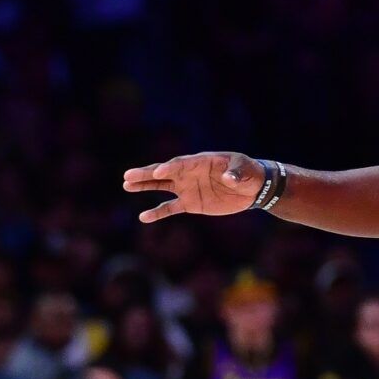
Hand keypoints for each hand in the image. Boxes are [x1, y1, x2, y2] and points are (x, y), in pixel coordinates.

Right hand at [123, 153, 263, 221]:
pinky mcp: (190, 203)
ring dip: (144, 186)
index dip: (169, 168)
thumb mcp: (245, 169)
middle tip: (127, 176)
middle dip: (146, 174)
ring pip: (161, 186)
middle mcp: (189, 173)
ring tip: (126, 185)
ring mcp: (187, 188)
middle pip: (164, 173)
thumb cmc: (249, 173)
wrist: (252, 188)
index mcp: (200, 162)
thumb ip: (236, 172)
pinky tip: (143, 217)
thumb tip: (229, 178)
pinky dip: (157, 213)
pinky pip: (170, 208)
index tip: (158, 172)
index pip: (181, 164)